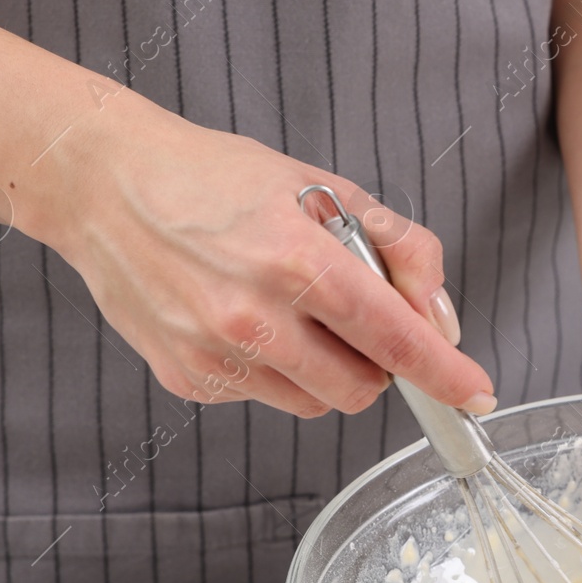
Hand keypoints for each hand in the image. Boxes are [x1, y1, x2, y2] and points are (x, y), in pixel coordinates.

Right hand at [32, 98, 494, 418]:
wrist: (104, 185)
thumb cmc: (215, 179)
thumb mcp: (323, 188)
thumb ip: (400, 248)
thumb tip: (439, 318)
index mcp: (297, 260)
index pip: (394, 338)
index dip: (444, 373)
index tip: (476, 394)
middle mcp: (254, 317)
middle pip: (362, 390)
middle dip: (376, 364)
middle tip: (351, 316)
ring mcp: (216, 355)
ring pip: (316, 403)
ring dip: (326, 371)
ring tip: (290, 312)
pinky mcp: (187, 378)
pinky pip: (264, 398)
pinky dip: (274, 371)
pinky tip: (244, 320)